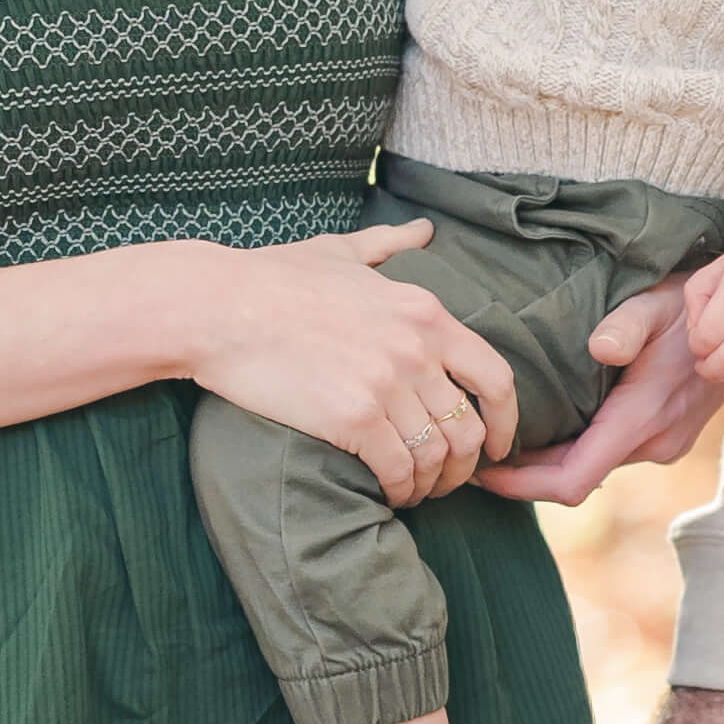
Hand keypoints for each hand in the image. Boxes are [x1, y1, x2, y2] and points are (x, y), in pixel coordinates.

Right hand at [180, 220, 519, 504]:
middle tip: (447, 480)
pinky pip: (399, 470)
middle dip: (465, 465)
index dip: (507, 421)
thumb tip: (424, 230)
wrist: (217, 307)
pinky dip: (400, 490)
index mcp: (424, 312)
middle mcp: (416, 349)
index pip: (495, 377)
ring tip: (414, 491)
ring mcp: (386, 384)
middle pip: (470, 428)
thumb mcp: (340, 251)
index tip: (499, 446)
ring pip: (437, 455)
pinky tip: (388, 493)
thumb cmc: (272, 278)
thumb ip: (388, 246)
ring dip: (431, 484)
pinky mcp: (353, 418)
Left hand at [480, 281, 723, 504]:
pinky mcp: (664, 436)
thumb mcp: (659, 301)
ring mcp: (662, 443)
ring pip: (591, 468)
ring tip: (499, 441)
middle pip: (575, 480)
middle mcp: (654, 442)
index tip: (481, 474)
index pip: (573, 479)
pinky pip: (606, 455)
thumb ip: (627, 324)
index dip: (522, 487)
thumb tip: (599, 347)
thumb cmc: (695, 304)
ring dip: (546, 464)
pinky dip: (570, 452)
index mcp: (643, 417)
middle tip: (473, 454)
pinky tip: (542, 431)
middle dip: (523, 477)